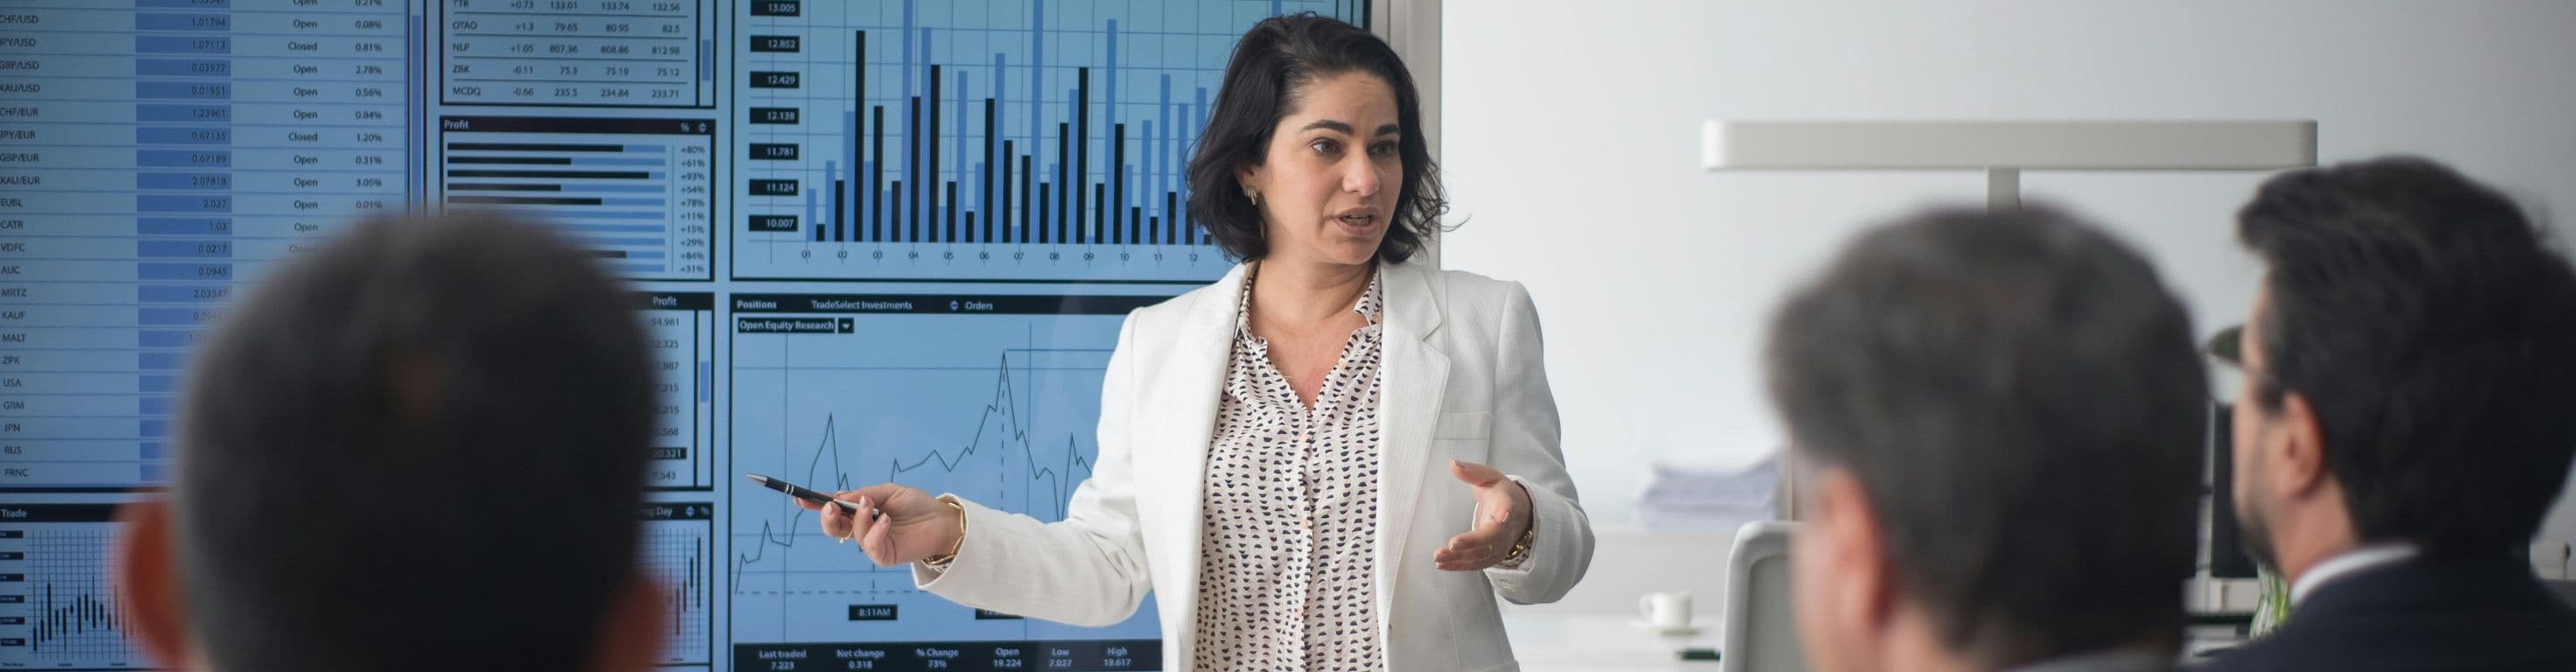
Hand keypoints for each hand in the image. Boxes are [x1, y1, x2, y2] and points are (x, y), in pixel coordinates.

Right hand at [796, 483, 960, 566]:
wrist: (942, 520)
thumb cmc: (916, 505)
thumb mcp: (889, 492)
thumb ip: (865, 494)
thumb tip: (841, 498)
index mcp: (860, 511)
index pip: (834, 509)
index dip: (815, 504)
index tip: (800, 499)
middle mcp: (862, 528)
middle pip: (833, 528)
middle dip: (827, 517)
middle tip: (831, 506)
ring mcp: (872, 543)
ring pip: (852, 534)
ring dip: (859, 518)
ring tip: (871, 505)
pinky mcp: (884, 556)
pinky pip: (871, 546)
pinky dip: (876, 531)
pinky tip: (887, 520)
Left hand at [1435, 459, 1532, 570]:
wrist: (1521, 514)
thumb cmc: (1501, 493)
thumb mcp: (1489, 478)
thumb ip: (1471, 472)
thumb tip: (1452, 463)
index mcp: (1507, 503)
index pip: (1507, 507)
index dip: (1505, 511)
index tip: (1502, 515)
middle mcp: (1505, 527)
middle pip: (1492, 538)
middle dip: (1472, 543)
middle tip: (1451, 544)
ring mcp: (1500, 545)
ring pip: (1482, 555)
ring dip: (1459, 558)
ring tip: (1438, 557)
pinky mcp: (1492, 556)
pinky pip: (1476, 564)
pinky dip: (1458, 566)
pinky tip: (1441, 565)